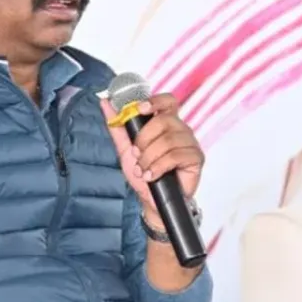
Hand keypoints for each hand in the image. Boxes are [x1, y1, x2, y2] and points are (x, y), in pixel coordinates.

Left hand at [101, 93, 204, 212]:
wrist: (152, 200)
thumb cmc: (143, 173)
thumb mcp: (126, 149)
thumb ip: (117, 126)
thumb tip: (105, 102)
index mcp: (166, 123)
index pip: (168, 101)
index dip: (156, 101)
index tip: (140, 109)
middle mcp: (180, 129)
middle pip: (164, 120)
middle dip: (144, 140)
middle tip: (137, 155)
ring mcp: (190, 142)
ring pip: (167, 140)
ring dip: (149, 158)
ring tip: (143, 171)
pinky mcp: (196, 157)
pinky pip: (176, 155)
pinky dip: (159, 167)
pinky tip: (152, 176)